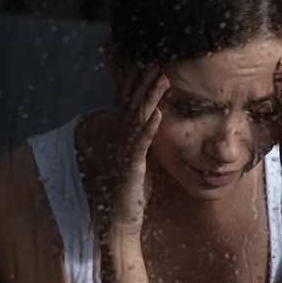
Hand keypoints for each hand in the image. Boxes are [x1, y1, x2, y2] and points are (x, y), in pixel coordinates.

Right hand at [99, 63, 169, 238]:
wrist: (119, 221)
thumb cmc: (130, 191)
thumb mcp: (138, 160)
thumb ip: (142, 142)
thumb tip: (153, 126)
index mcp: (123, 138)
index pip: (129, 104)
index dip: (137, 84)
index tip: (148, 63)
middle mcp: (120, 141)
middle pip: (132, 105)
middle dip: (144, 82)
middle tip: (156, 61)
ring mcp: (124, 153)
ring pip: (137, 119)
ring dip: (150, 98)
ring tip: (162, 79)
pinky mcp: (131, 168)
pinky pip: (141, 145)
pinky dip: (149, 129)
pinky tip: (159, 115)